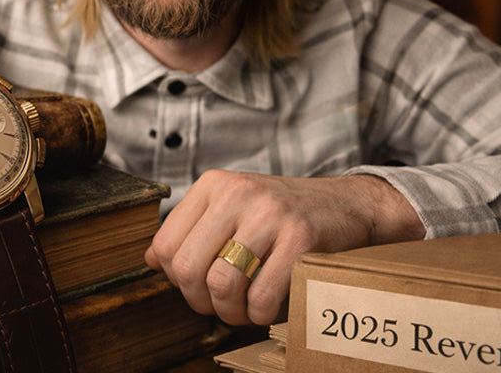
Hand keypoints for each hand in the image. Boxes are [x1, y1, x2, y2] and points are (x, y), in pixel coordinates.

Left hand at [143, 171, 423, 325]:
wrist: (347, 205)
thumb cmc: (284, 214)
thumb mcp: (233, 207)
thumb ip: (193, 229)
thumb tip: (153, 260)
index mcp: (213, 185)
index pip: (164, 245)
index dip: (175, 279)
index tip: (196, 285)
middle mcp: (237, 193)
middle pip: (188, 268)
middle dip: (199, 301)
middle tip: (219, 306)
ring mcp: (270, 213)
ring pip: (222, 284)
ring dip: (230, 312)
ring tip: (242, 311)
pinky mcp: (300, 237)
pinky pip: (262, 295)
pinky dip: (260, 314)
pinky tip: (267, 308)